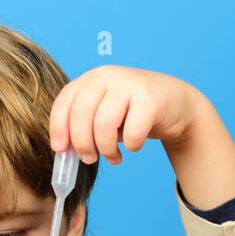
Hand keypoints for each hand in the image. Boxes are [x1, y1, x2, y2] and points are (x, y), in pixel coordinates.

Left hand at [48, 65, 203, 165]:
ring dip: (106, 149)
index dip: (58, 127)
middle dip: (82, 143)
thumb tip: (64, 151)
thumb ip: (84, 126)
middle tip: (89, 159)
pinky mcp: (150, 98)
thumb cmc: (134, 114)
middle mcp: (107, 76)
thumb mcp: (104, 115)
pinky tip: (134, 146)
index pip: (65, 101)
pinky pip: (132, 132)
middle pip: (81, 114)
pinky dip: (131, 146)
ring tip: (113, 158)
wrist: (176, 104)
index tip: (60, 149)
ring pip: (104, 125)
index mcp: (91, 79)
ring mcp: (129, 84)